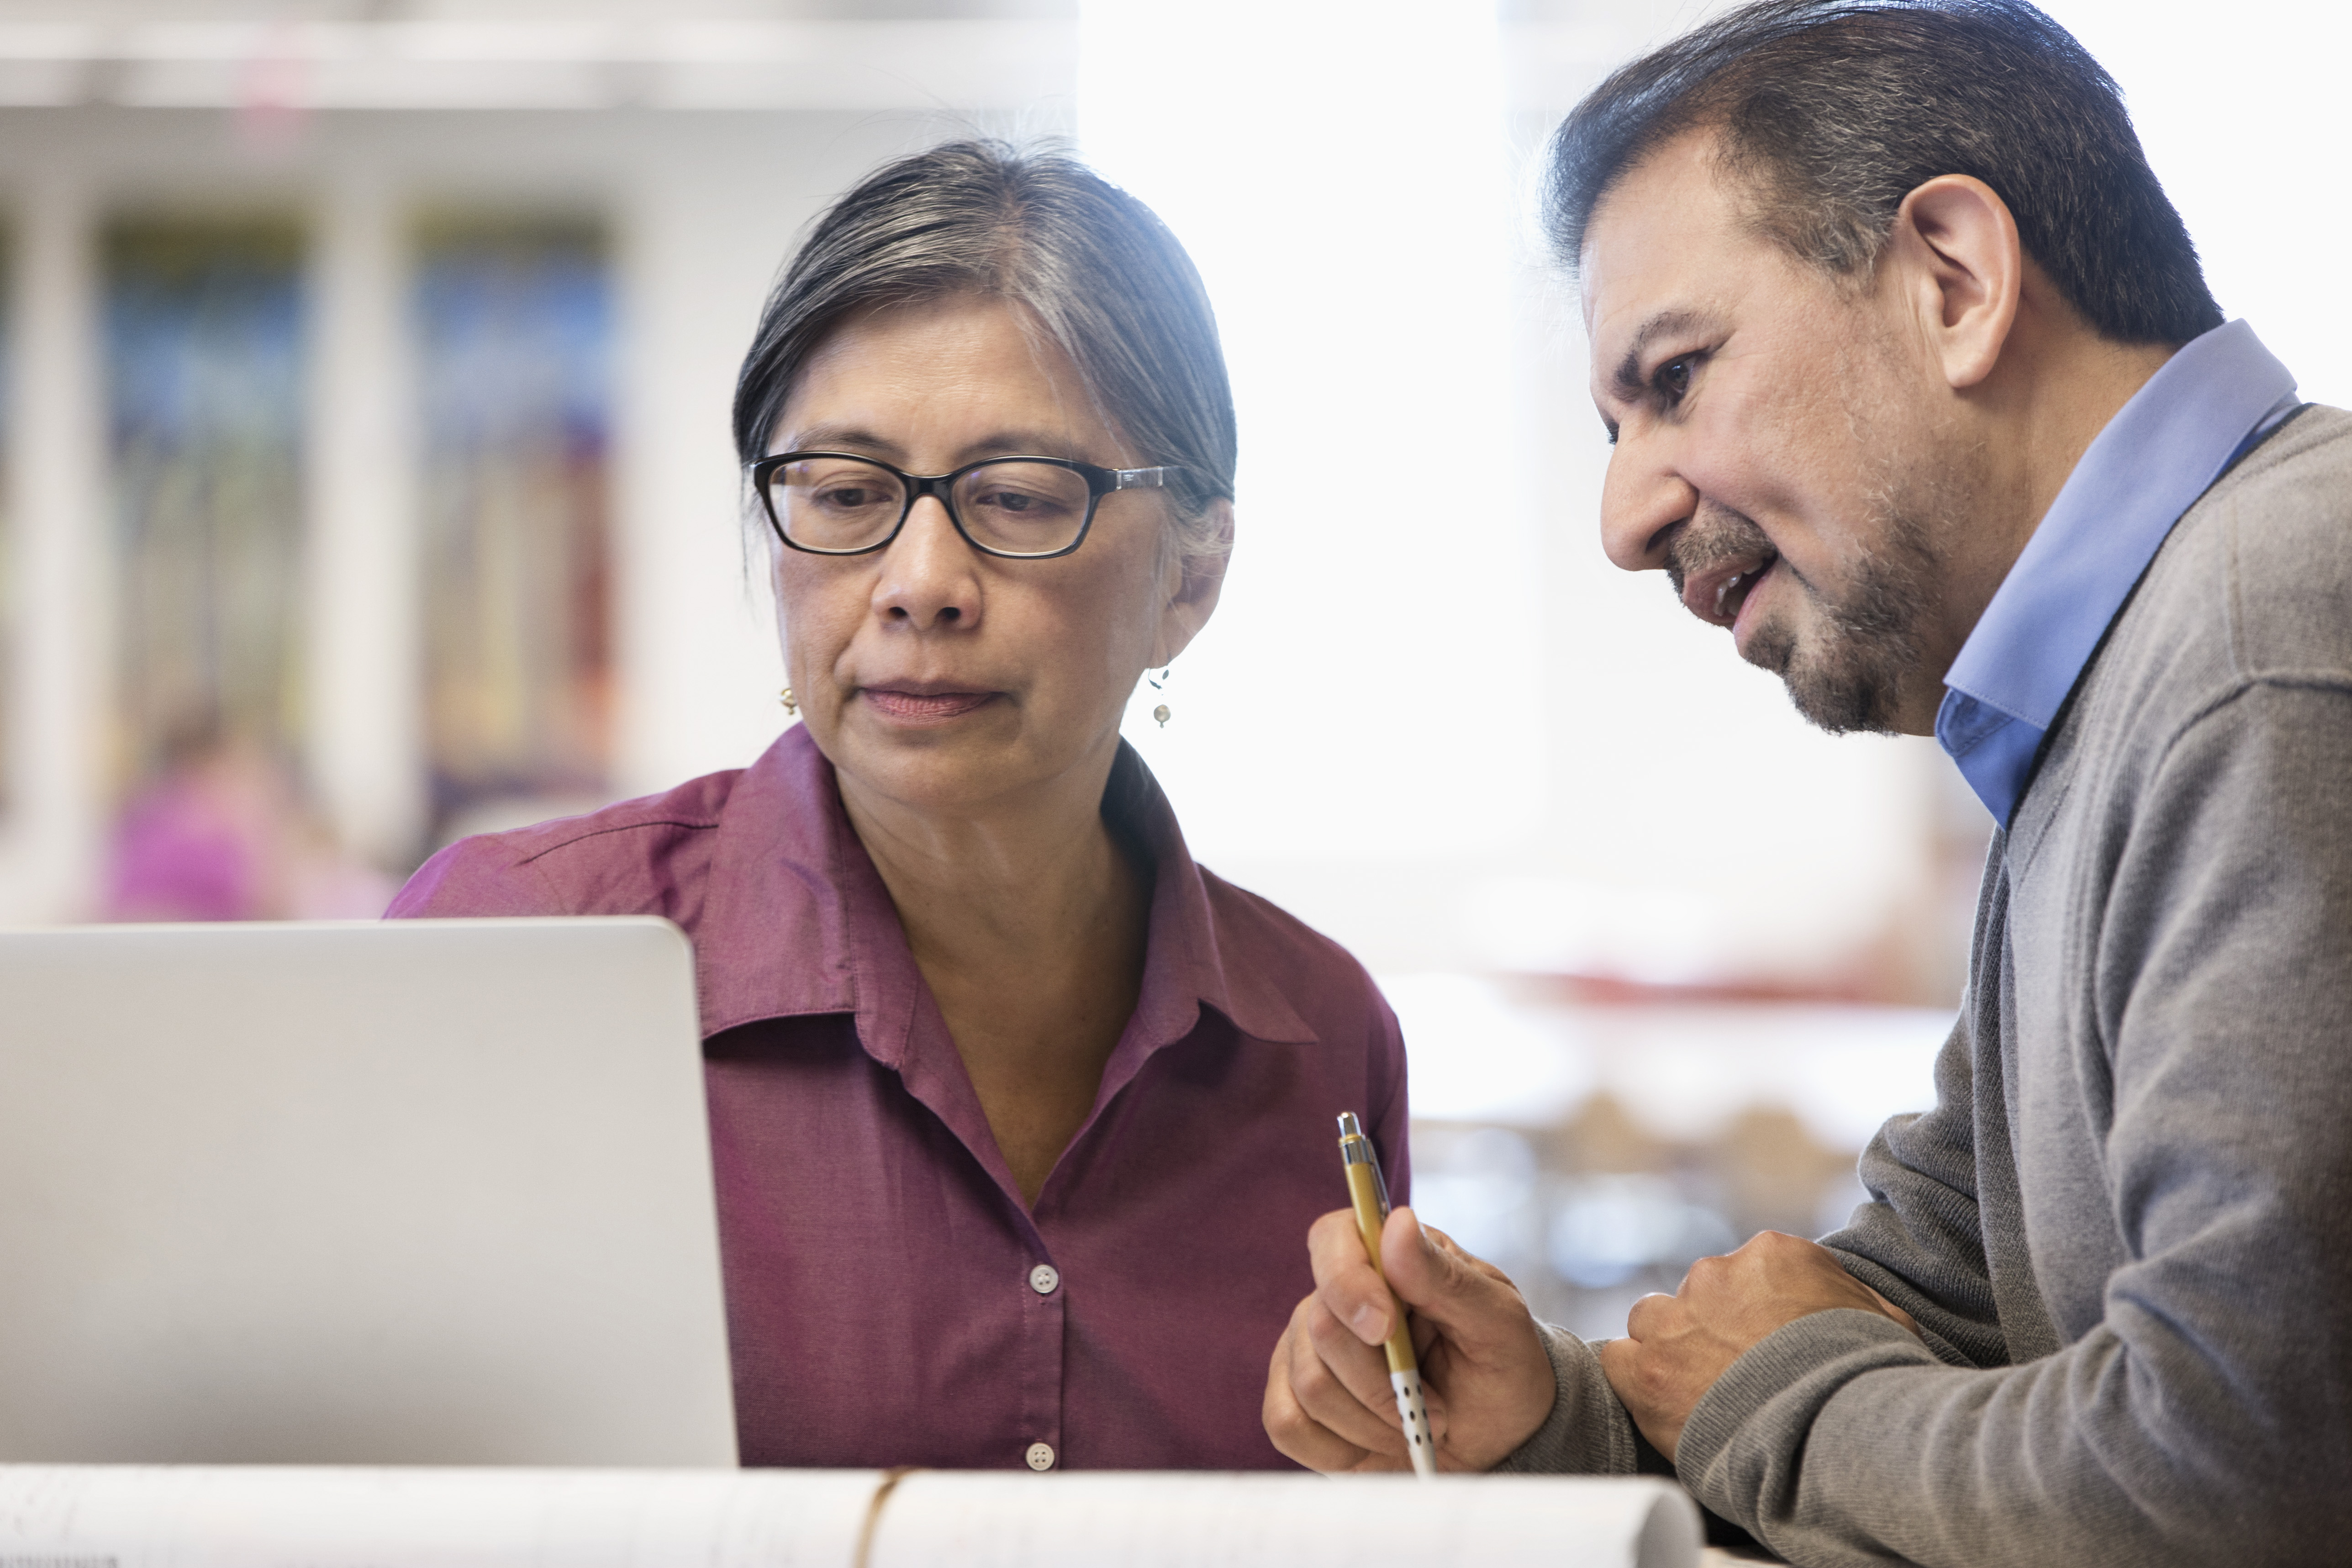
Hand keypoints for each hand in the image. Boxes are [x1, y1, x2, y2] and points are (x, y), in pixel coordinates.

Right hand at [1263, 1205, 1556, 1471]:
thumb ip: (1445, 1276)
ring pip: (1310, 1385)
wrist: (1498, 1439)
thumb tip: (1397, 1223)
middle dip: (1384, 1384)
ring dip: (1374, 1422)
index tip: (1385, 1329)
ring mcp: (1307, 1348)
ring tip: (1416, 1424)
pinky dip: (1342, 1448)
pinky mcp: (1294, 1402)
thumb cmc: (1501, 1366)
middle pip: (1322, 1328)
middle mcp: (1336, 1296)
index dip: (1348, 1282)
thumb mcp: (1497, 1321)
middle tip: (1435, 1404)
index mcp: (1385, 1256)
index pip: (1332, 1239)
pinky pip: (1288, 1426)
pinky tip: (1379, 1442)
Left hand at [1599, 1230, 1918, 1462]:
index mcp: (1771, 1254)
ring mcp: (1675, 1320)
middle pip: (1697, 1297)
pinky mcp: (1646, 1368)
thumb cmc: (1872, 1379)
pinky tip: (1663, 1403)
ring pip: (1651, 1321)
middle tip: (1735, 1376)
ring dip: (1668, 1350)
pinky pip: (1618, 1359)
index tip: (1763, 1345)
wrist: (1840, 1433)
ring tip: (1699, 1392)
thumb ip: (1845, 1295)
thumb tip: (1834, 1298)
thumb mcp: (1884, 1319)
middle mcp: (1715, 1274)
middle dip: (1709, 1332)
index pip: (1742, 1273)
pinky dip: (1634, 1380)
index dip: (1750, 1314)